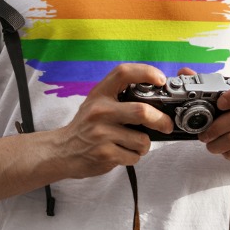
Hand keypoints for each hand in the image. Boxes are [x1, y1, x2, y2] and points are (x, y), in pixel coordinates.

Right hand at [55, 64, 173, 177]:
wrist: (63, 151)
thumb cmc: (86, 126)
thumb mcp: (97, 102)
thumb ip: (120, 97)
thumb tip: (157, 97)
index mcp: (100, 93)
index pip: (123, 73)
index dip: (146, 72)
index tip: (160, 80)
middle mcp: (100, 111)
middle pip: (142, 111)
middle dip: (161, 120)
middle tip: (166, 125)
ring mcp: (101, 133)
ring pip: (142, 139)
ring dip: (144, 145)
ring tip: (132, 143)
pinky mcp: (105, 154)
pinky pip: (134, 156)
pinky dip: (133, 156)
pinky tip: (121, 153)